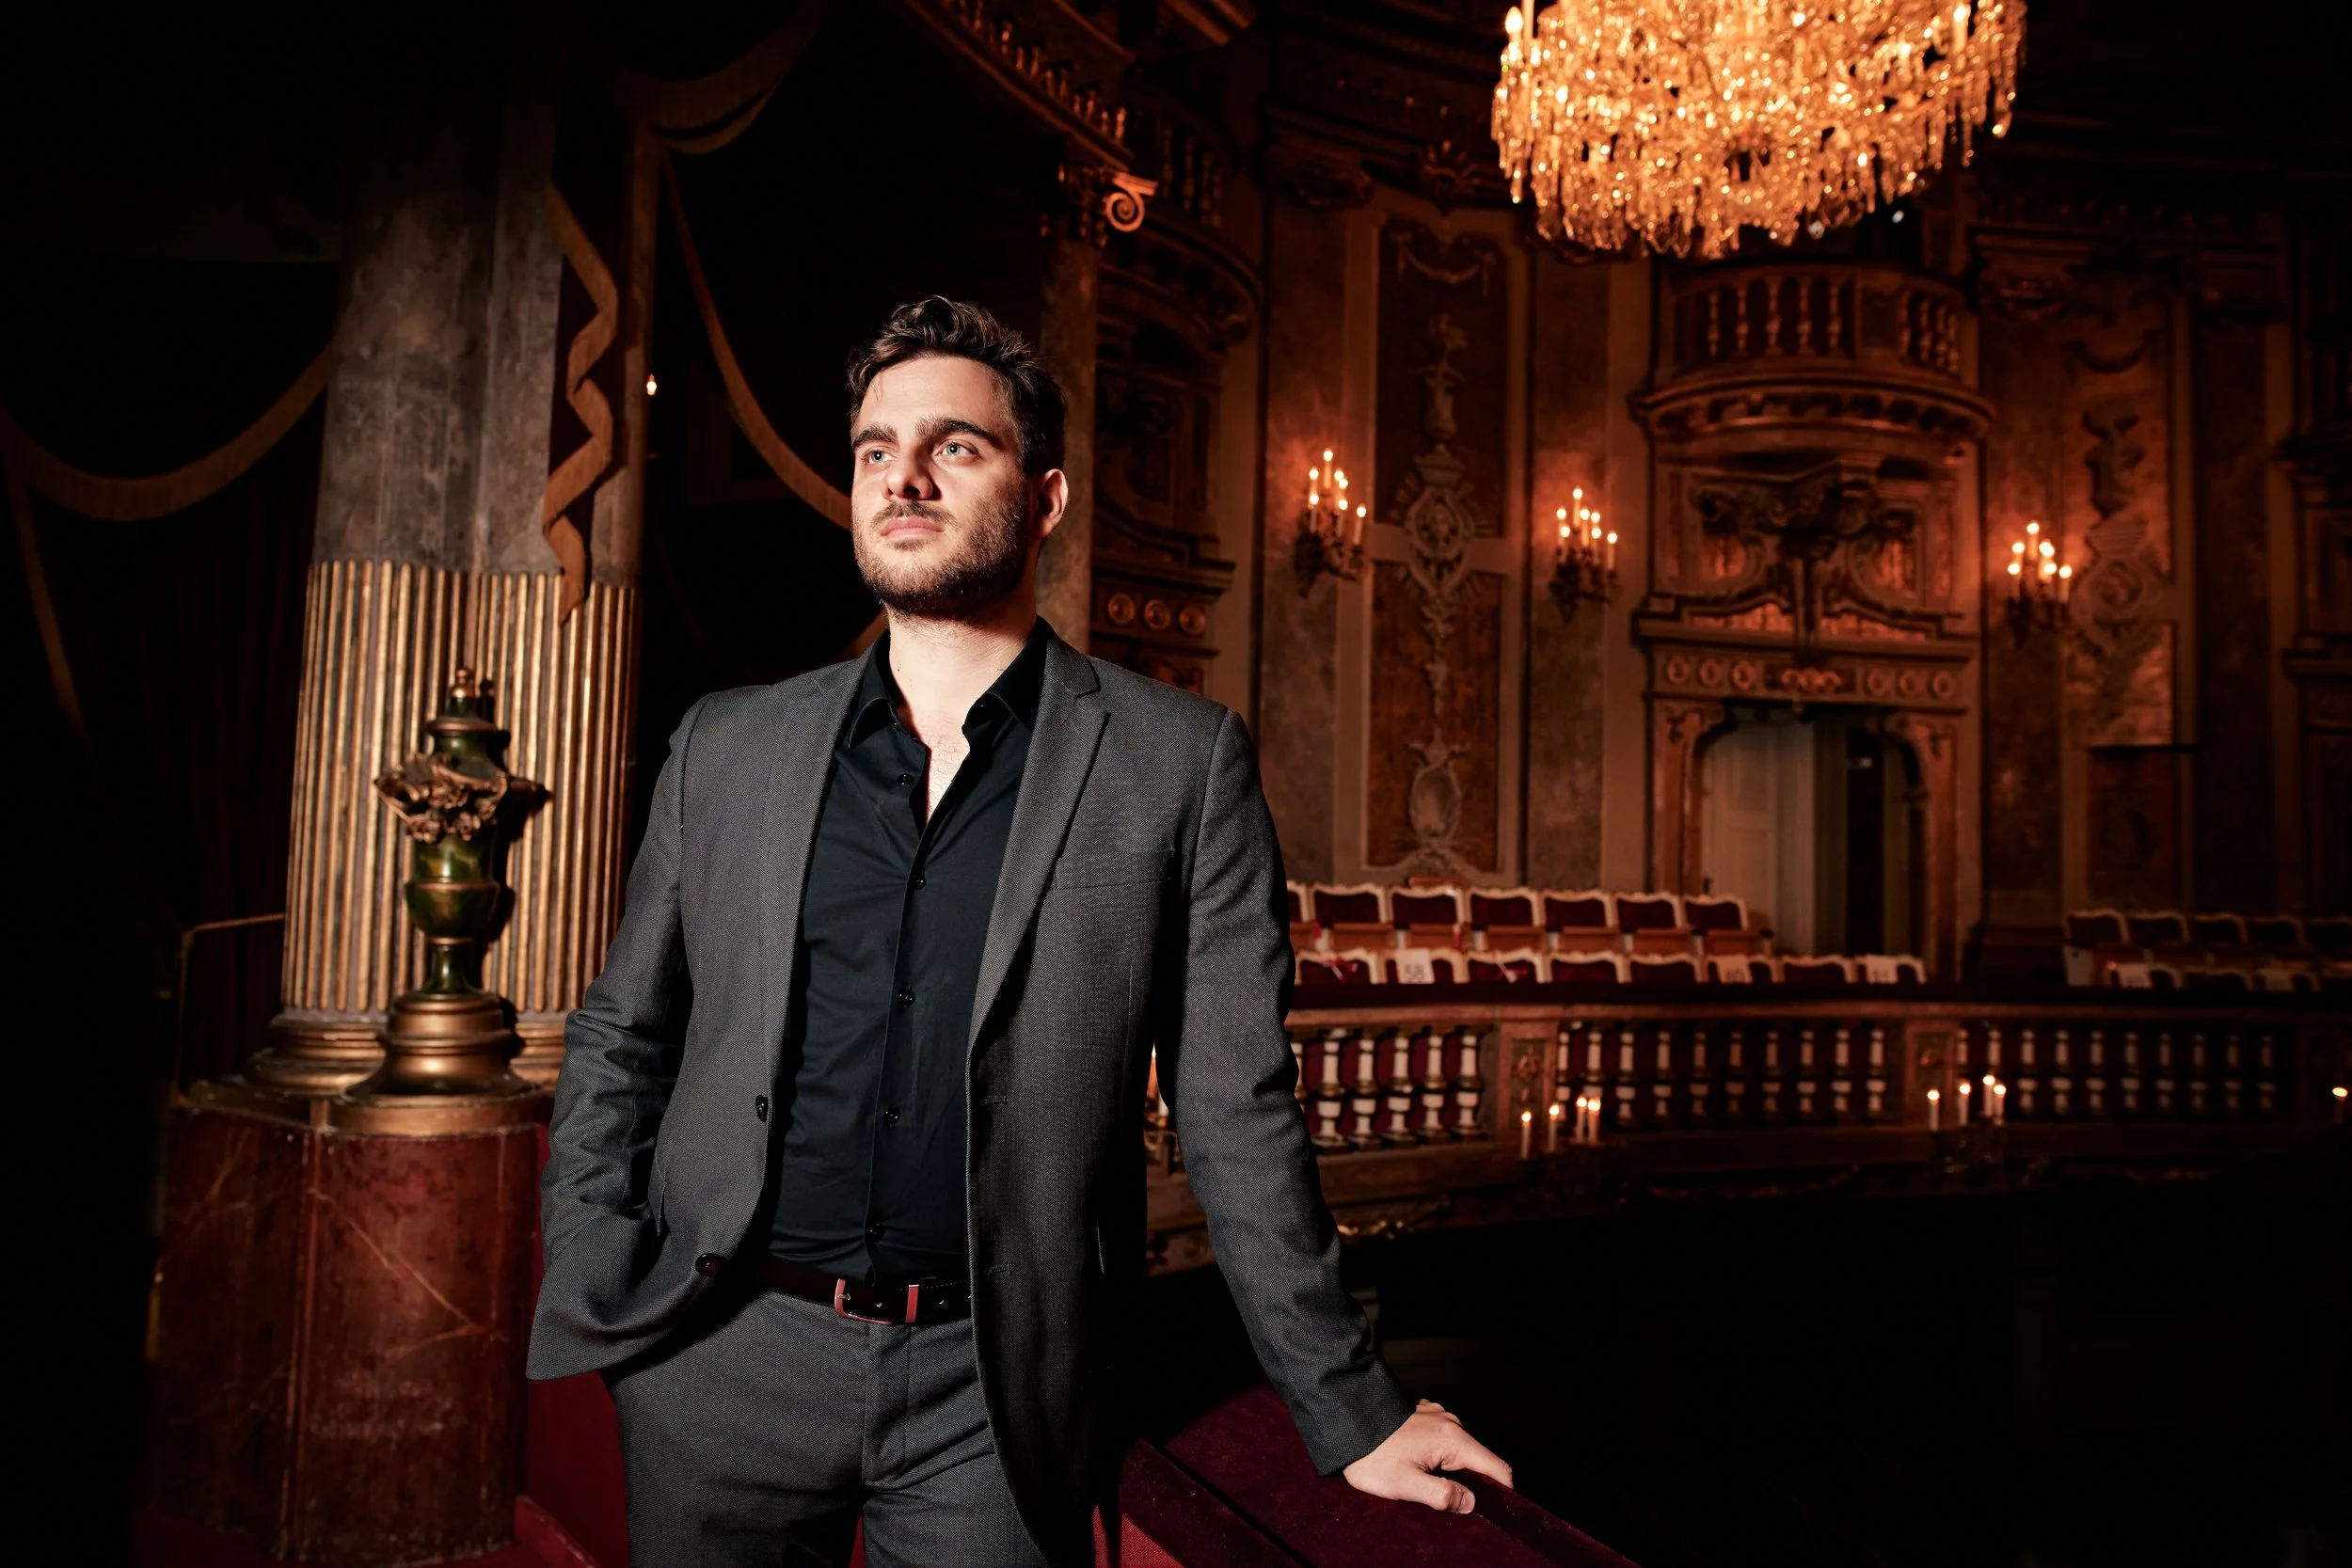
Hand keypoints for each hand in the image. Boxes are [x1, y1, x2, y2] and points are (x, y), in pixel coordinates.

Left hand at [1342, 1399, 1512, 1513]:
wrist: (1344, 1422)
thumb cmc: (1372, 1455)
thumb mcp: (1406, 1484)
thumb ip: (1443, 1495)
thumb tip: (1471, 1503)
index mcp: (1453, 1439)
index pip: (1497, 1468)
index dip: (1504, 1493)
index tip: (1497, 1511)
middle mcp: (1450, 1423)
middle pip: (1480, 1460)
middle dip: (1477, 1485)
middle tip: (1457, 1506)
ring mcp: (1437, 1417)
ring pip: (1461, 1450)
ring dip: (1456, 1471)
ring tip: (1433, 1488)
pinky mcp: (1423, 1417)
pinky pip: (1444, 1440)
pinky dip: (1441, 1457)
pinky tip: (1421, 1467)